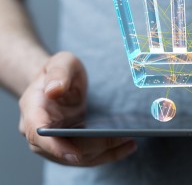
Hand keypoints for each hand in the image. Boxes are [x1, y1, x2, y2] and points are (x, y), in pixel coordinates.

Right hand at [18, 52, 136, 165]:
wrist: (58, 82)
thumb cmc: (59, 72)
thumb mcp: (61, 63)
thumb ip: (58, 73)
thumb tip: (54, 90)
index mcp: (33, 111)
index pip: (38, 134)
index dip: (55, 147)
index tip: (74, 154)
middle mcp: (41, 133)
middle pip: (65, 149)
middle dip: (95, 147)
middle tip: (122, 137)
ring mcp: (56, 143)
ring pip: (80, 157)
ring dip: (106, 153)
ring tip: (130, 142)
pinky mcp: (71, 146)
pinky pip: (89, 156)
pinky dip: (109, 153)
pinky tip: (128, 146)